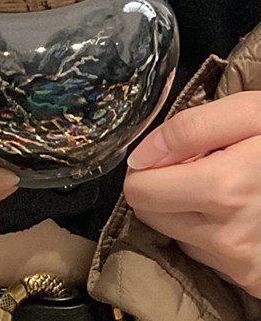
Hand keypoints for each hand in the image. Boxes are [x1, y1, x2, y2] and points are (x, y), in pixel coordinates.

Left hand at [124, 91, 260, 297]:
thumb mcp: (246, 113)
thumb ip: (188, 129)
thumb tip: (140, 157)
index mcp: (224, 191)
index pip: (140, 191)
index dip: (146, 167)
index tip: (167, 154)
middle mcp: (228, 237)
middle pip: (149, 213)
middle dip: (160, 186)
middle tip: (193, 166)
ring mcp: (240, 263)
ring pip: (171, 231)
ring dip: (182, 207)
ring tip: (219, 185)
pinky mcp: (249, 277)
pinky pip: (199, 250)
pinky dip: (204, 227)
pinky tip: (231, 209)